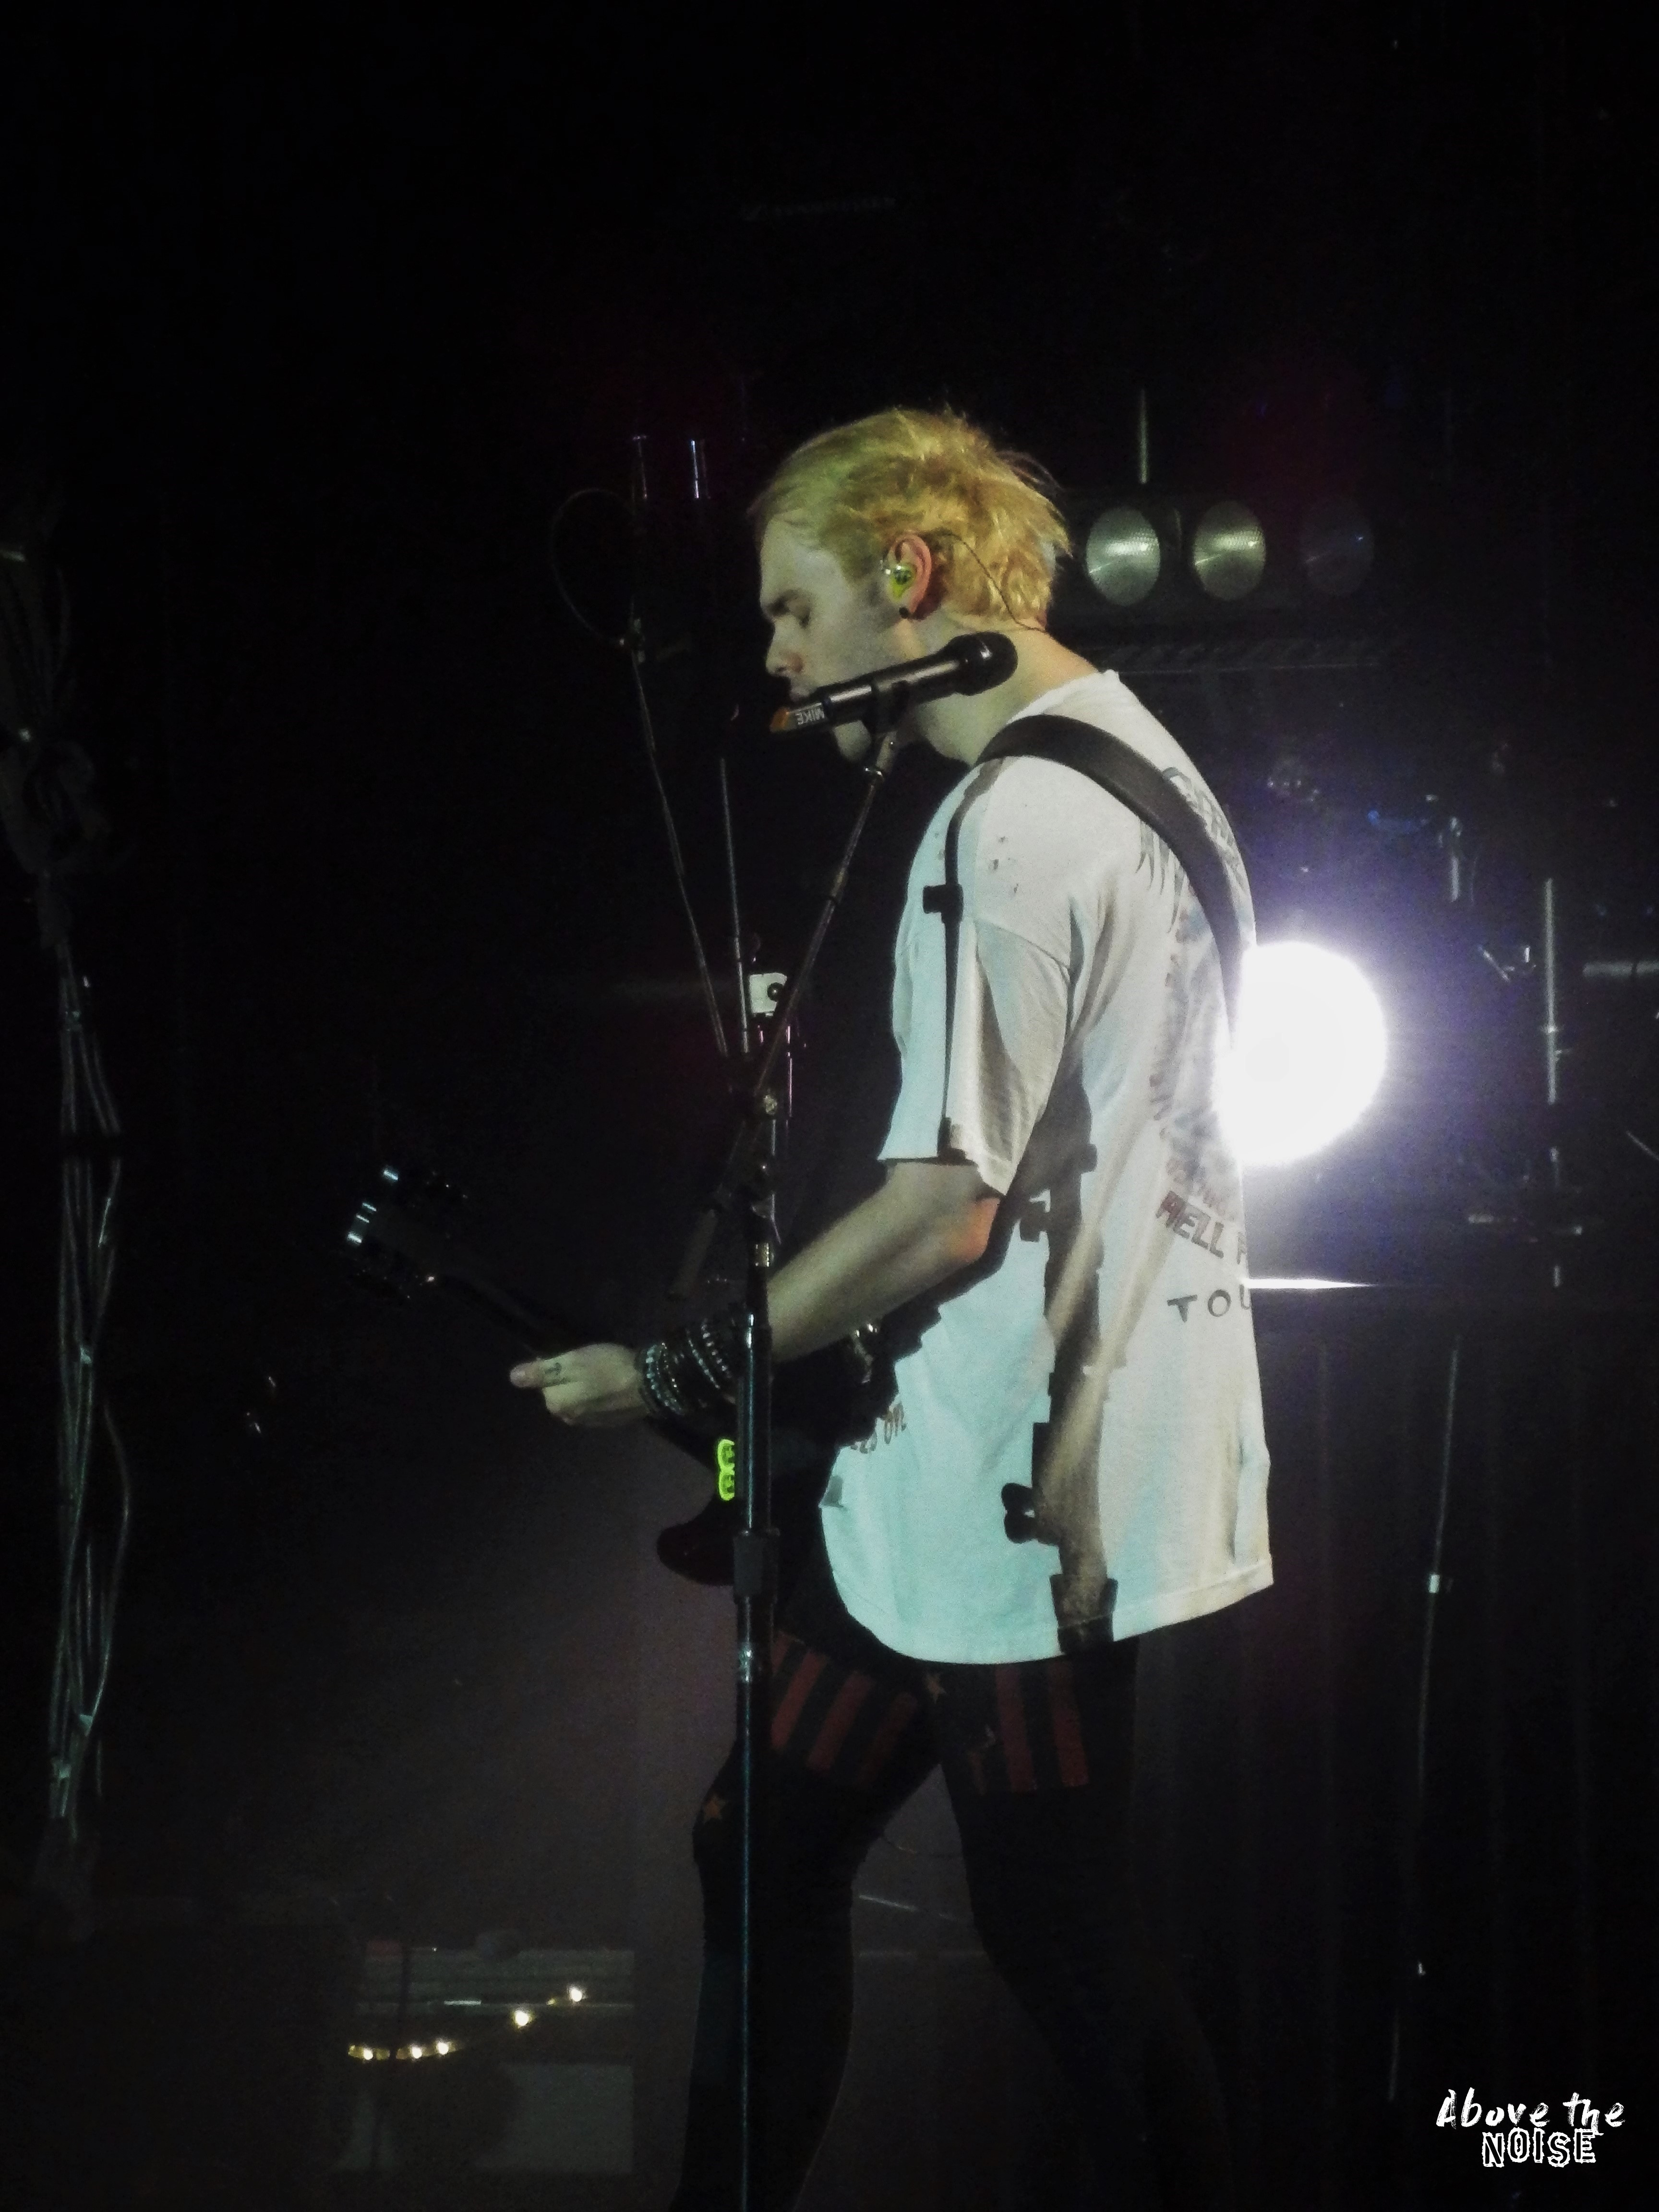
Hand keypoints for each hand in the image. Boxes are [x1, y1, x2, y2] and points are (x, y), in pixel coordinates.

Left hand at [509, 1343, 646, 1425]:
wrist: (650, 1385)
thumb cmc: (607, 1368)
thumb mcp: (572, 1362)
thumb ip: (542, 1372)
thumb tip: (513, 1378)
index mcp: (557, 1404)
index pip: (544, 1382)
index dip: (556, 1365)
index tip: (573, 1356)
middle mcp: (569, 1418)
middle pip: (560, 1392)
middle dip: (570, 1378)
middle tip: (589, 1362)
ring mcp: (590, 1422)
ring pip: (578, 1399)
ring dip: (585, 1387)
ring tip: (602, 1372)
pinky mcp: (609, 1422)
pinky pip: (594, 1406)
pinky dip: (599, 1396)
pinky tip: (612, 1385)